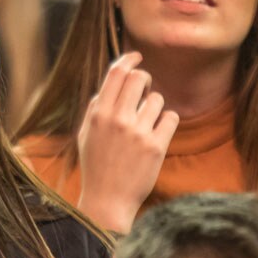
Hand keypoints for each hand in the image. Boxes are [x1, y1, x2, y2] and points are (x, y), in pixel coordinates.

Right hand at [75, 53, 178, 232]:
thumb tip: (110, 84)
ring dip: (154, 107)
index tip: (137, 56)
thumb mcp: (87, 135)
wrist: (107, 201)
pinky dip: (166, 122)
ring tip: (146, 125)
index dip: (129, 60)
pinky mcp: (156, 146)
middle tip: (144, 91)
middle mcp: (118, 120)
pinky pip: (170, 117)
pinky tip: (157, 135)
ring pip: (157, 99)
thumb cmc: (96, 167)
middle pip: (139, 78)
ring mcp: (138, 133)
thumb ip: (96, 109)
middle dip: (145, 80)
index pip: (116, 73)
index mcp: (99, 114)